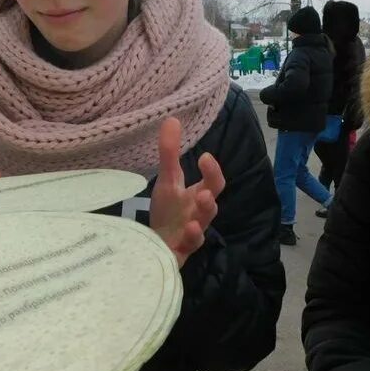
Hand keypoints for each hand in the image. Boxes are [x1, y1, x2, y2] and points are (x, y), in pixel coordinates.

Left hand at [149, 117, 225, 266]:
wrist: (156, 244)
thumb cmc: (168, 211)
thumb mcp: (167, 180)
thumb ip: (170, 152)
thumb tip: (172, 118)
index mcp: (198, 197)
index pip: (214, 183)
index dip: (213, 171)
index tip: (205, 157)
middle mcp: (198, 216)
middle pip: (211, 208)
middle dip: (210, 201)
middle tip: (205, 192)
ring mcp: (189, 236)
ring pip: (200, 230)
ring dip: (200, 222)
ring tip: (195, 217)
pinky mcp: (178, 252)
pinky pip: (186, 249)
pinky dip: (188, 242)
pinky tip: (186, 233)